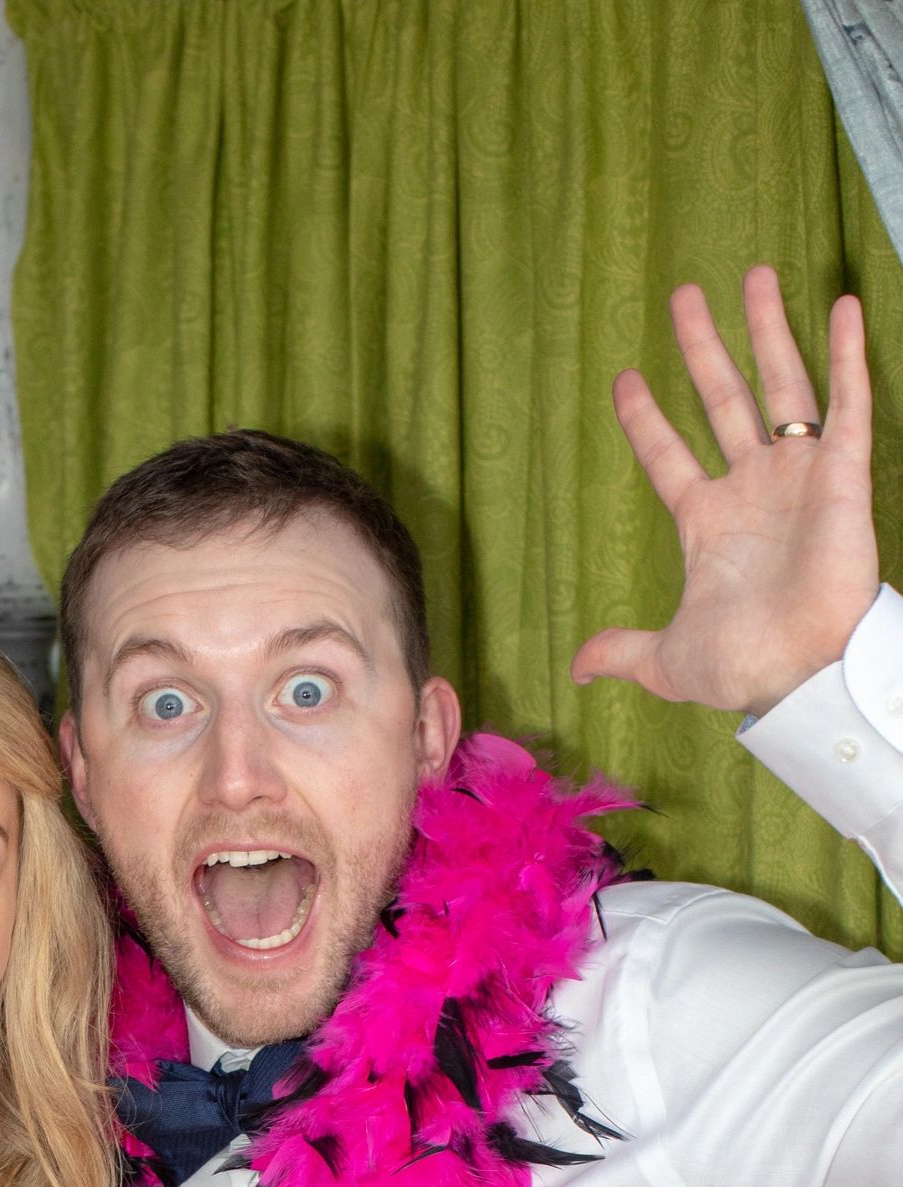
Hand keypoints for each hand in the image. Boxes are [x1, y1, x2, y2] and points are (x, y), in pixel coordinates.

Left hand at [572, 266, 878, 719]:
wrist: (803, 673)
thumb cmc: (744, 667)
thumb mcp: (668, 659)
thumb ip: (624, 650)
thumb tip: (579, 667)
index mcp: (708, 524)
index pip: (668, 456)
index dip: (646, 419)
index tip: (624, 378)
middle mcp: (752, 488)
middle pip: (722, 400)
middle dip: (703, 348)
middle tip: (683, 296)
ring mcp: (798, 477)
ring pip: (780, 385)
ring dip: (767, 330)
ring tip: (753, 274)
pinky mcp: (843, 475)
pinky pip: (848, 404)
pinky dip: (847, 356)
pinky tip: (839, 306)